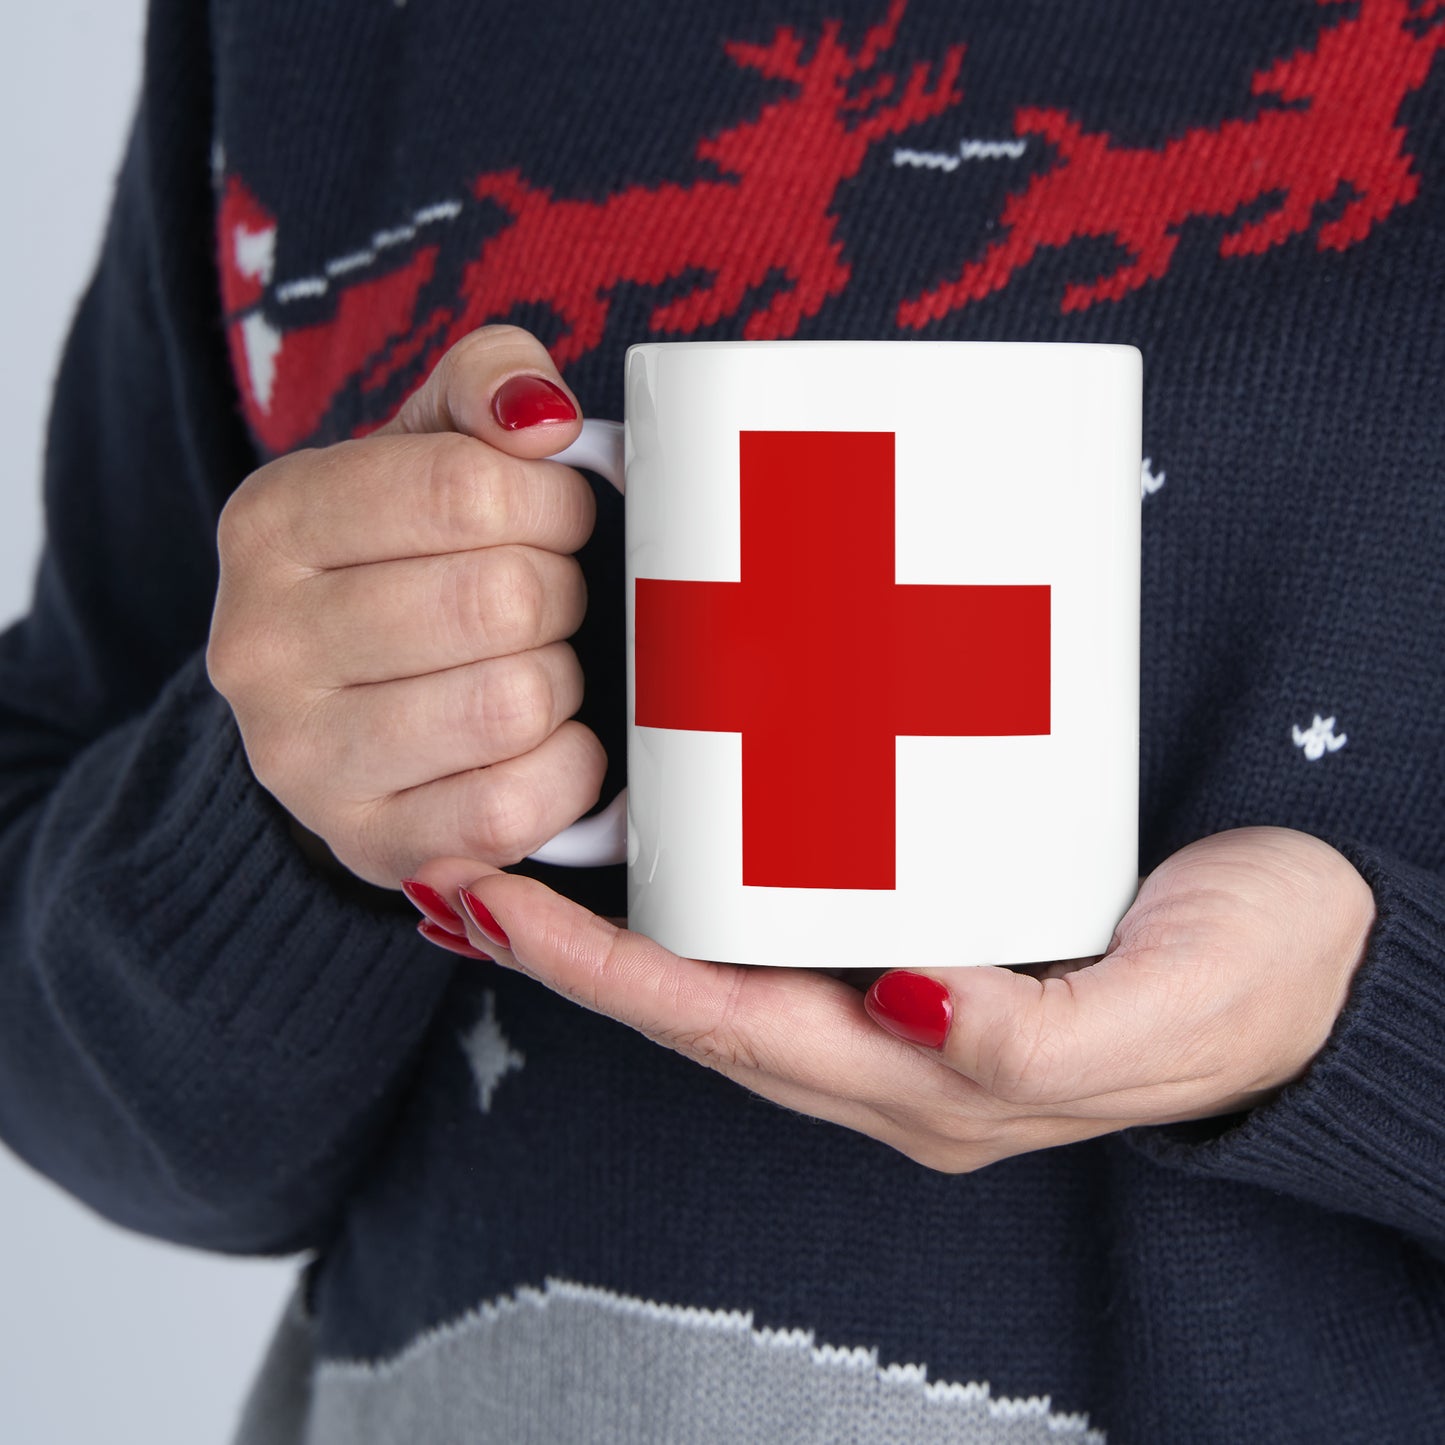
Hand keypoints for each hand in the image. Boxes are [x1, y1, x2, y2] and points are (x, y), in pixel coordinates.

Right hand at [207, 326, 605, 887]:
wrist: (342, 709)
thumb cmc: (407, 562)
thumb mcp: (428, 445)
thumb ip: (486, 384)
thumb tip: (542, 416)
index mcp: (272, 522)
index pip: (466, 489)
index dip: (553, 503)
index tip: (557, 518)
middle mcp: (261, 645)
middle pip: (501, 600)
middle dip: (561, 593)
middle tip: (548, 600)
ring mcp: (303, 760)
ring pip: (513, 703)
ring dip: (561, 681)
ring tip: (536, 667)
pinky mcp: (369, 845)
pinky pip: (513, 809)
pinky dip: (566, 770)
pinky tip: (547, 742)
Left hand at [406, 827, 1374, 1169]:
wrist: (1328, 955)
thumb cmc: (1254, 984)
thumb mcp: (1162, 1012)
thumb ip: (1034, 1038)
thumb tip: (908, 1000)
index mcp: (932, 1084)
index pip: (727, 1030)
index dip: (603, 975)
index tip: (493, 905)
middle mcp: (896, 1051)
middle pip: (699, 1004)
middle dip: (572, 953)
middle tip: (465, 866)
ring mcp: (909, 998)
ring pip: (733, 967)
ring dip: (624, 926)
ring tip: (532, 851)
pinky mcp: (937, 935)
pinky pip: (795, 922)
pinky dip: (714, 891)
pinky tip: (679, 838)